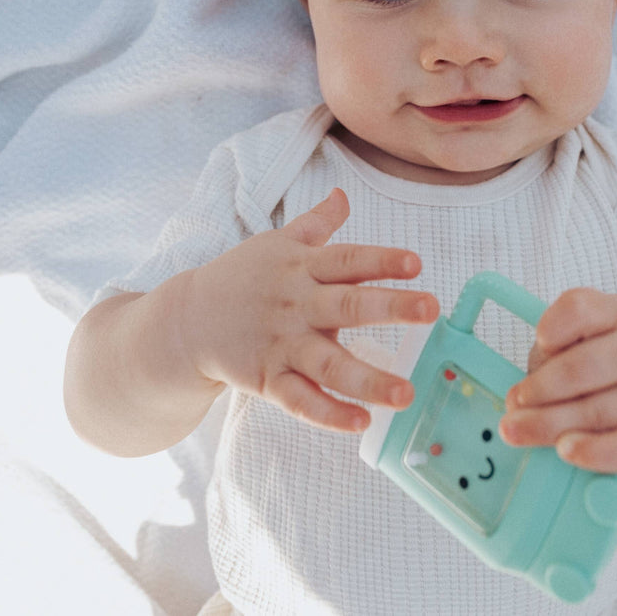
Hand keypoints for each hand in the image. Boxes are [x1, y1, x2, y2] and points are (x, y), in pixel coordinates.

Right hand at [179, 188, 437, 432]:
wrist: (186, 320)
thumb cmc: (242, 278)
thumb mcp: (277, 244)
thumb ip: (316, 223)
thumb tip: (343, 194)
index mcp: (302, 268)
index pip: (348, 260)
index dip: (382, 260)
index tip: (416, 263)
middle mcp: (296, 306)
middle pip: (347, 306)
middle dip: (390, 307)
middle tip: (430, 310)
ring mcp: (282, 345)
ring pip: (329, 365)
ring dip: (368, 380)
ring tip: (405, 393)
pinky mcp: (267, 381)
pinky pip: (301, 401)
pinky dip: (329, 414)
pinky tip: (361, 422)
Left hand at [498, 288, 616, 473]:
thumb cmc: (600, 365)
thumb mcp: (576, 343)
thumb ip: (546, 360)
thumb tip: (517, 401)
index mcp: (616, 314)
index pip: (581, 309)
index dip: (554, 325)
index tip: (541, 341)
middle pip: (583, 367)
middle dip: (540, 388)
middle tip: (514, 402)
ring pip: (596, 412)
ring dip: (548, 424)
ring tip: (515, 431)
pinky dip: (592, 452)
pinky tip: (564, 450)